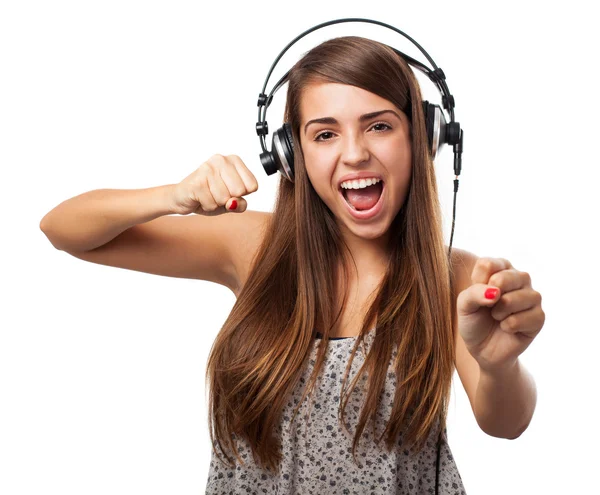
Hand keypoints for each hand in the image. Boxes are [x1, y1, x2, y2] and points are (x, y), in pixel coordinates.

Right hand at [170, 154, 258, 215]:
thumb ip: (241, 204)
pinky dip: (207, 206)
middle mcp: (221, 160)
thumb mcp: (231, 202)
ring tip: (208, 195)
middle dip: (228, 199)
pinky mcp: (197, 181)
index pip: (253, 185)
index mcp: (233, 161)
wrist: (182, 197)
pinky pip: (212, 204)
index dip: (241, 195)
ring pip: (225, 199)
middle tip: (216, 194)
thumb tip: (233, 202)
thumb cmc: (209, 196)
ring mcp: (208, 169)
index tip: (229, 190)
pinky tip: (200, 198)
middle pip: (240, 191)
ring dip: (216, 203)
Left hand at [457, 257, 544, 373]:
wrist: (483, 350)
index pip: (488, 264)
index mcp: (500, 269)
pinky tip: (506, 328)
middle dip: (491, 296)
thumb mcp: (464, 306)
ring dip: (500, 312)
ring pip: (517, 297)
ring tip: (497, 317)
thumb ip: (474, 293)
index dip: (477, 283)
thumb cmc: (474, 322)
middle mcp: (520, 279)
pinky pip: (525, 317)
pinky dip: (509, 325)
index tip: (477, 295)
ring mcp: (532, 297)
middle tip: (488, 307)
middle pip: (505, 276)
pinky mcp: (539, 317)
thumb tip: (495, 292)